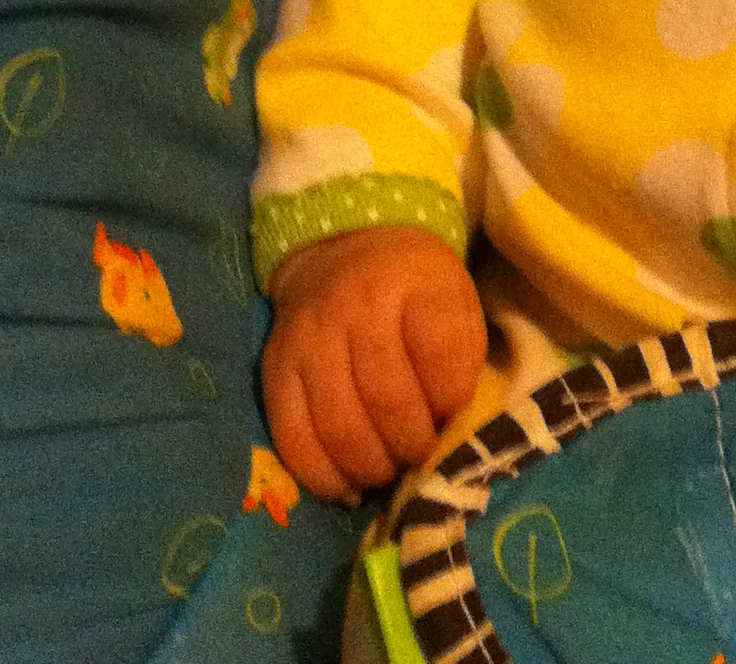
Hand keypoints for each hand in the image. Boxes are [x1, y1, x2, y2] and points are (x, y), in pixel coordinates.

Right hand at [264, 226, 485, 501]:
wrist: (343, 249)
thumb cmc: (412, 290)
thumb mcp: (455, 300)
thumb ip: (460, 358)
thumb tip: (445, 431)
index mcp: (413, 281)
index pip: (442, 357)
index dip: (453, 401)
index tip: (452, 411)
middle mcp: (356, 305)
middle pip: (389, 401)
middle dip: (413, 445)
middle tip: (420, 452)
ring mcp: (310, 338)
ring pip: (341, 429)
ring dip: (373, 467)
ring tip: (389, 469)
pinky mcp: (275, 369)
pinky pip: (293, 440)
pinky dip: (324, 478)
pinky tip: (349, 486)